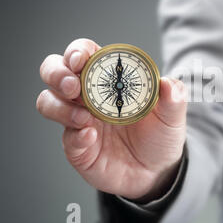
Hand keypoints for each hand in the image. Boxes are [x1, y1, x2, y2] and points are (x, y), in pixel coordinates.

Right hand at [36, 39, 186, 200]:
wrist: (158, 171)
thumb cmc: (160, 136)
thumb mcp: (172, 115)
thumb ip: (174, 97)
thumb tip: (168, 82)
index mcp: (109, 80)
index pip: (84, 55)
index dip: (77, 51)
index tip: (80, 59)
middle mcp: (88, 96)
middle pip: (54, 72)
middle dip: (56, 73)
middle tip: (72, 86)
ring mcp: (79, 121)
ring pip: (48, 102)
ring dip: (60, 106)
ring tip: (85, 117)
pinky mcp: (78, 147)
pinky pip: (66, 138)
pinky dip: (75, 136)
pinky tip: (91, 137)